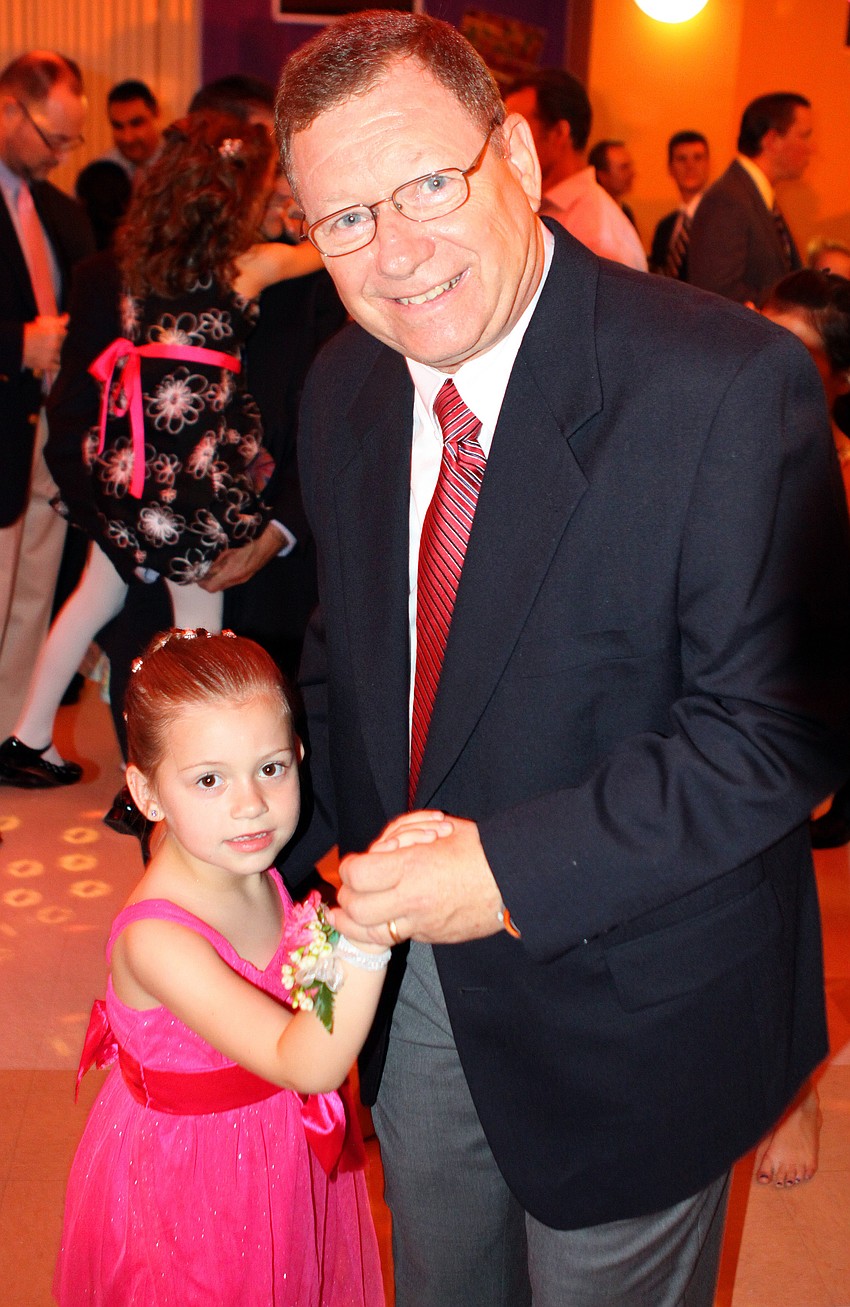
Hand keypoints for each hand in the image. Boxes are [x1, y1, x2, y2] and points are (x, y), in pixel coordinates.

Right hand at [23, 314, 67, 371]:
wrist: (15, 345)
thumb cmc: (26, 333)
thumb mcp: (41, 323)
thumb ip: (57, 322)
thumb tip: (67, 316)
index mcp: (54, 332)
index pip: (64, 332)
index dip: (57, 332)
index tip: (50, 333)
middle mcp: (54, 344)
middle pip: (60, 344)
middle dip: (54, 343)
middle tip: (43, 342)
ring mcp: (51, 355)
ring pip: (58, 355)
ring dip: (53, 353)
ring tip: (43, 351)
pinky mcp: (47, 364)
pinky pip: (57, 367)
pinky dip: (53, 365)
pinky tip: (47, 361)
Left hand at [198, 524, 285, 591]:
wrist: (263, 550)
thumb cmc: (245, 549)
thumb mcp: (227, 554)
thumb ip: (216, 562)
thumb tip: (205, 568)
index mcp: (230, 573)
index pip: (211, 586)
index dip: (202, 583)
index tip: (197, 577)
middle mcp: (234, 580)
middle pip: (215, 588)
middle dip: (206, 583)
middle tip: (201, 575)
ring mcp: (239, 580)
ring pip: (221, 586)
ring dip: (214, 581)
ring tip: (209, 572)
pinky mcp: (243, 579)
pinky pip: (228, 583)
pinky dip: (221, 579)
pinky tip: (221, 570)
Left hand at [333, 815, 503, 947]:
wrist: (516, 880)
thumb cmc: (480, 848)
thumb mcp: (438, 830)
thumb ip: (402, 841)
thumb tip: (377, 853)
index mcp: (413, 866)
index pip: (357, 874)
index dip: (351, 867)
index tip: (359, 862)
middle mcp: (412, 899)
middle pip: (356, 909)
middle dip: (347, 898)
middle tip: (351, 888)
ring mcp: (422, 924)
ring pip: (370, 933)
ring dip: (354, 923)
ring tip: (345, 914)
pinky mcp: (433, 938)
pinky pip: (397, 937)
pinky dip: (384, 928)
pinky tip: (385, 916)